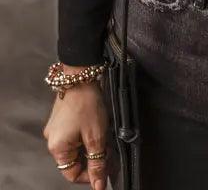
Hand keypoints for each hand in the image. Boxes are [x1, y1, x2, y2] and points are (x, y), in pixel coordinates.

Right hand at [42, 65, 111, 189]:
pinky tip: (96, 127)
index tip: (104, 170)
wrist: (81, 76)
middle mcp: (53, 140)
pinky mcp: (61, 120)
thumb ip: (97, 163)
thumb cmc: (87, 103)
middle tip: (107, 150)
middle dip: (92, 158)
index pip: (72, 174)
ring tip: (102, 135)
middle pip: (73, 161)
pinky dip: (85, 136)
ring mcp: (56, 129)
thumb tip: (98, 185)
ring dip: (90, 146)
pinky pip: (73, 136)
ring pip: (75, 148)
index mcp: (57, 148)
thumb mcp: (96, 136)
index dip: (90, 175)